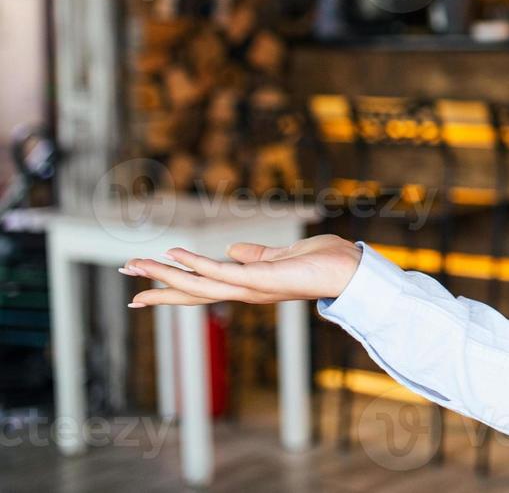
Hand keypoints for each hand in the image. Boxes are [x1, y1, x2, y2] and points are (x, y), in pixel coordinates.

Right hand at [121, 235, 363, 306]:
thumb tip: (233, 249)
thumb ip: (256, 255)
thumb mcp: (282, 256)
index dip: (172, 286)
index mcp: (247, 285)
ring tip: (135, 264)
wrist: (350, 271)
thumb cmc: (323, 263)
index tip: (141, 289)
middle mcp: (244, 292)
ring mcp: (250, 289)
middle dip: (157, 286)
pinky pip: (221, 272)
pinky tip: (174, 254)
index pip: (203, 287)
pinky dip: (196, 264)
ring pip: (198, 284)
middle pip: (191, 292)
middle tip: (124, 275)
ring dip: (165, 274)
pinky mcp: (260, 281)